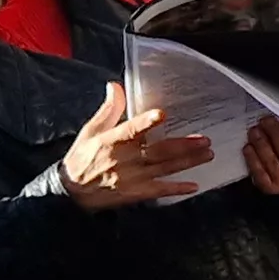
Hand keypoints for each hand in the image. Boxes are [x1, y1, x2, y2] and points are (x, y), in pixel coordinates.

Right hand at [61, 83, 207, 210]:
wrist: (71, 193)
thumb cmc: (82, 157)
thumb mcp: (90, 130)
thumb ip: (109, 109)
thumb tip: (115, 86)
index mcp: (111, 141)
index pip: (130, 130)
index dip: (145, 122)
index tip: (161, 115)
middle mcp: (124, 160)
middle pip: (157, 151)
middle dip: (183, 145)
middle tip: (205, 139)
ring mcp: (131, 179)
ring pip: (164, 169)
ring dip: (187, 162)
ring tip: (207, 154)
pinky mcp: (134, 194)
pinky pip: (158, 191)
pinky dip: (176, 189)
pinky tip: (194, 186)